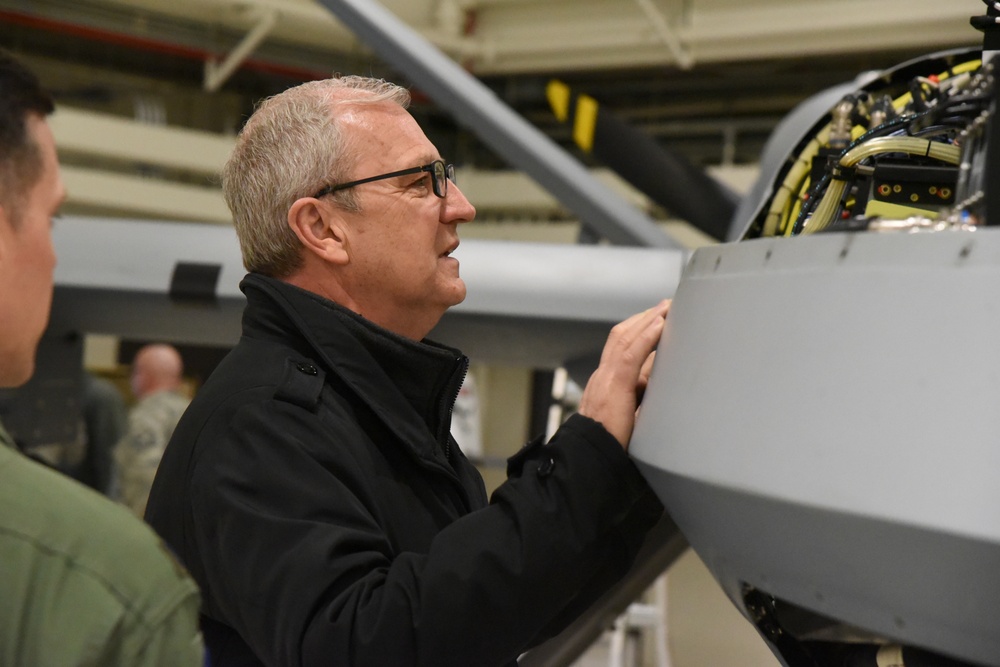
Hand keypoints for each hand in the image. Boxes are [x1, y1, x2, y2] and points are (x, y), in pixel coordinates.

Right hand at [578, 300, 669, 449]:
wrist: (591, 458)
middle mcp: (603, 376)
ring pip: (624, 339)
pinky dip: (646, 336)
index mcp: (605, 383)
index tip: (655, 319)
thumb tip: (658, 378)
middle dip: (643, 318)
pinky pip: (631, 354)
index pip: (620, 348)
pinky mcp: (614, 386)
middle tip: (664, 306)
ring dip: (647, 320)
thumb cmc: (611, 443)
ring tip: (665, 307)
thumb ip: (639, 395)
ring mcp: (606, 379)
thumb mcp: (629, 413)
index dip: (637, 330)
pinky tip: (660, 324)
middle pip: (621, 336)